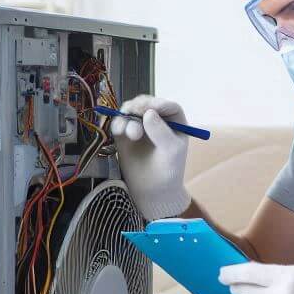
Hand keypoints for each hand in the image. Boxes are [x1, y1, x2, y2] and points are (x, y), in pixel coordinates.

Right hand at [110, 95, 190, 219]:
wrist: (153, 190)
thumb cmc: (169, 170)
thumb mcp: (171, 151)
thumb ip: (161, 132)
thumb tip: (148, 113)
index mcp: (176, 122)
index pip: (169, 106)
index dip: (159, 104)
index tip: (150, 109)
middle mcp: (157, 120)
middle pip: (147, 103)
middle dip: (140, 106)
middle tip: (133, 111)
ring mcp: (140, 125)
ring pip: (131, 110)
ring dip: (128, 116)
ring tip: (133, 134)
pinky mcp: (124, 134)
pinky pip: (119, 122)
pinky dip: (118, 124)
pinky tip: (120, 132)